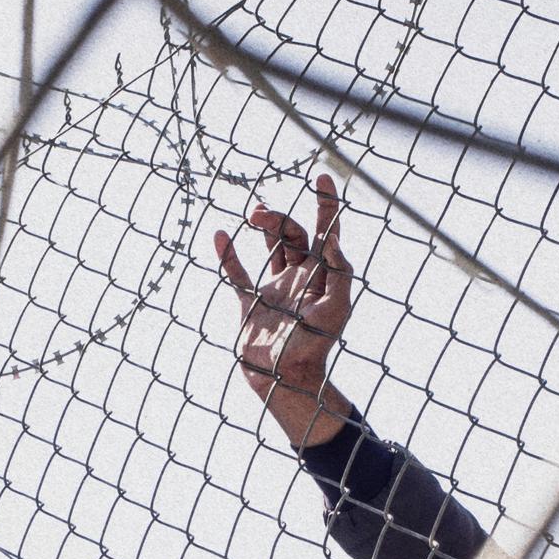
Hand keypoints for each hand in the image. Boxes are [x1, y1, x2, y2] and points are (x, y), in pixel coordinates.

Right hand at [213, 173, 355, 445]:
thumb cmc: (314, 348)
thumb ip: (338, 274)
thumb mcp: (334, 310)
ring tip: (253, 214)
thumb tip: (332, 241)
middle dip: (279, 217)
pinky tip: (221, 235)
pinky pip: (238, 274)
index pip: (327, 231)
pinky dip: (228, 255)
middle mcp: (300, 278)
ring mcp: (275, 290)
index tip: (322, 177)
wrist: (283, 381)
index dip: (327, 203)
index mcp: (322, 276)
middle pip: (293, 233)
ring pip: (271, 246)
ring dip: (264, 225)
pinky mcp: (251, 305)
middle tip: (259, 214)